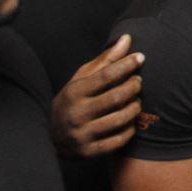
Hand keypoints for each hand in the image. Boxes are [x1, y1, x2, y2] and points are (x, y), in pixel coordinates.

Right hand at [51, 35, 142, 157]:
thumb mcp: (83, 78)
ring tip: (136, 101)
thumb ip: (106, 59)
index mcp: (74, 92)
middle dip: (134, 86)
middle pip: (116, 97)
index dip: (127, 64)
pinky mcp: (89, 152)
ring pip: (120, 119)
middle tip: (139, 81)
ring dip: (135, 107)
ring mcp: (82, 135)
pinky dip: (130, 129)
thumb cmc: (72, 100)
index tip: (140, 57)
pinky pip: (119, 141)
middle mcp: (77, 114)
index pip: (106, 75)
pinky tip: (131, 121)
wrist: (50, 136)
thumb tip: (127, 38)